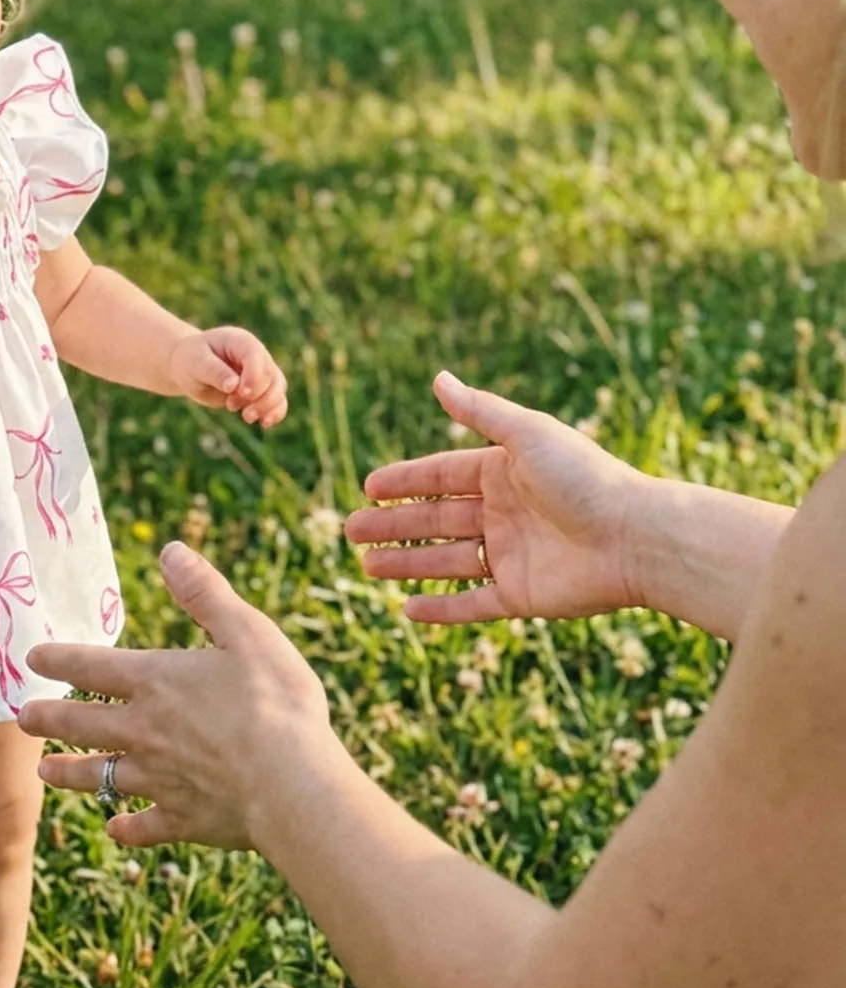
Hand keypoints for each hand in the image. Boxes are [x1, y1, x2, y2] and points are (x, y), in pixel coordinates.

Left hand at [20, 542, 329, 848]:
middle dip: (47, 718)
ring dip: (70, 773)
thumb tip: (170, 551)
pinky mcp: (180, 820)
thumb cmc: (276, 703)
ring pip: (99, 777)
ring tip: (44, 772)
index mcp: (156, 682)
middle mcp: (144, 731)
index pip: (92, 666)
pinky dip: (126, 828)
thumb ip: (205, 594)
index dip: (58, 658)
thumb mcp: (247, 633)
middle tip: (22, 717)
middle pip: (80, 723)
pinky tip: (117, 830)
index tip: (32, 657)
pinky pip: (142, 827)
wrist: (292, 786)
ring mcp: (158, 780)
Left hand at [169, 327, 287, 426]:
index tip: (242, 393)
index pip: (256, 355)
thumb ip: (214, 372)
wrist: (189, 367)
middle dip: (256, 396)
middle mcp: (256, 356)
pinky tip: (264, 423)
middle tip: (230, 406)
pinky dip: (275, 413)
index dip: (253, 375)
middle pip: (270, 376)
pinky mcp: (261, 391)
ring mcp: (261, 373)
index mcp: (240, 342)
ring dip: (267, 407)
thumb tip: (233, 386)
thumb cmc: (191, 359)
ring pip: (278, 390)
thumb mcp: (196, 362)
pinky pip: (277, 402)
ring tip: (246, 417)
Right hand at [345, 371, 649, 623]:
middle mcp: (505, 514)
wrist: (637, 538)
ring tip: (367, 565)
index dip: (404, 482)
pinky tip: (407, 608)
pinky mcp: (522, 596)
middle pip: (436, 519)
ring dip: (406, 563)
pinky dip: (441, 608)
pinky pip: (472, 603)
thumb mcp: (528, 435)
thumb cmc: (585, 479)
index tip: (368, 488)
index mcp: (504, 473)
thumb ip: (479, 412)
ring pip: (446, 560)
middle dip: (393, 525)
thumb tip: (438, 378)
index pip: (442, 477)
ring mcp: (512, 556)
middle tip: (350, 530)